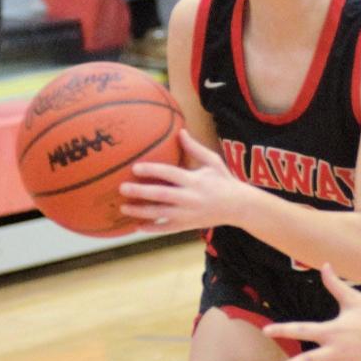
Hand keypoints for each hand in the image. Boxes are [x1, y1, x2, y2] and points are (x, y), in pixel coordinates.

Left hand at [119, 131, 242, 231]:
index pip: (170, 174)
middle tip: (122, 188)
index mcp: (195, 181)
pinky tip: (137, 226)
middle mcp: (190, 198)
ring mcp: (188, 214)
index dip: (152, 170)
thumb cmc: (224, 181)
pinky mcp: (187, 225)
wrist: (238, 207)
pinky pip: (167, 228)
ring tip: (123, 207)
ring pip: (161, 214)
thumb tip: (180, 131)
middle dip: (141, 192)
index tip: (135, 168)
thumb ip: (195, 148)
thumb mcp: (213, 162)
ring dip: (141, 211)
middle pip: (161, 195)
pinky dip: (152, 228)